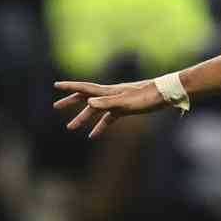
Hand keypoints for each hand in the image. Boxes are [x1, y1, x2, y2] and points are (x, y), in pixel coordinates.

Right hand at [53, 79, 167, 138]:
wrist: (165, 95)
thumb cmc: (147, 97)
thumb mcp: (126, 102)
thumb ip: (107, 103)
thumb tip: (89, 104)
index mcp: (108, 92)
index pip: (85, 88)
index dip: (70, 87)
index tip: (56, 85)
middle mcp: (110, 95)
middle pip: (86, 98)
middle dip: (71, 102)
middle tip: (56, 107)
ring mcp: (117, 102)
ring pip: (96, 110)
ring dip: (83, 118)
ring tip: (70, 127)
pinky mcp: (125, 109)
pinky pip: (108, 118)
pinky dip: (100, 126)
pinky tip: (93, 135)